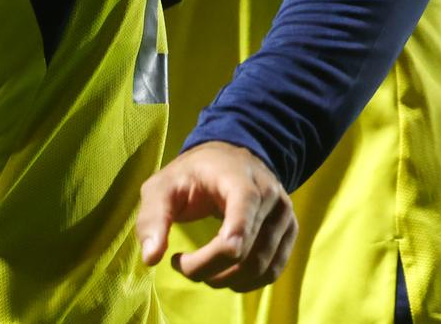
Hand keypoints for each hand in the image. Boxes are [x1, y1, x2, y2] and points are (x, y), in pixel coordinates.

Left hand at [137, 141, 295, 291]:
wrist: (230, 158)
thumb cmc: (193, 174)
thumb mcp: (162, 186)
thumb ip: (153, 218)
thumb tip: (151, 258)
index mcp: (240, 179)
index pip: (242, 219)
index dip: (219, 250)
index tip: (182, 260)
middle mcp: (270, 198)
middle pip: (246, 253)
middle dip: (208, 270)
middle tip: (182, 265)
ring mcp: (284, 216)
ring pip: (261, 268)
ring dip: (227, 280)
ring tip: (201, 270)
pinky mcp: (288, 233)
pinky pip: (272, 271)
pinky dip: (246, 282)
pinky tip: (223, 274)